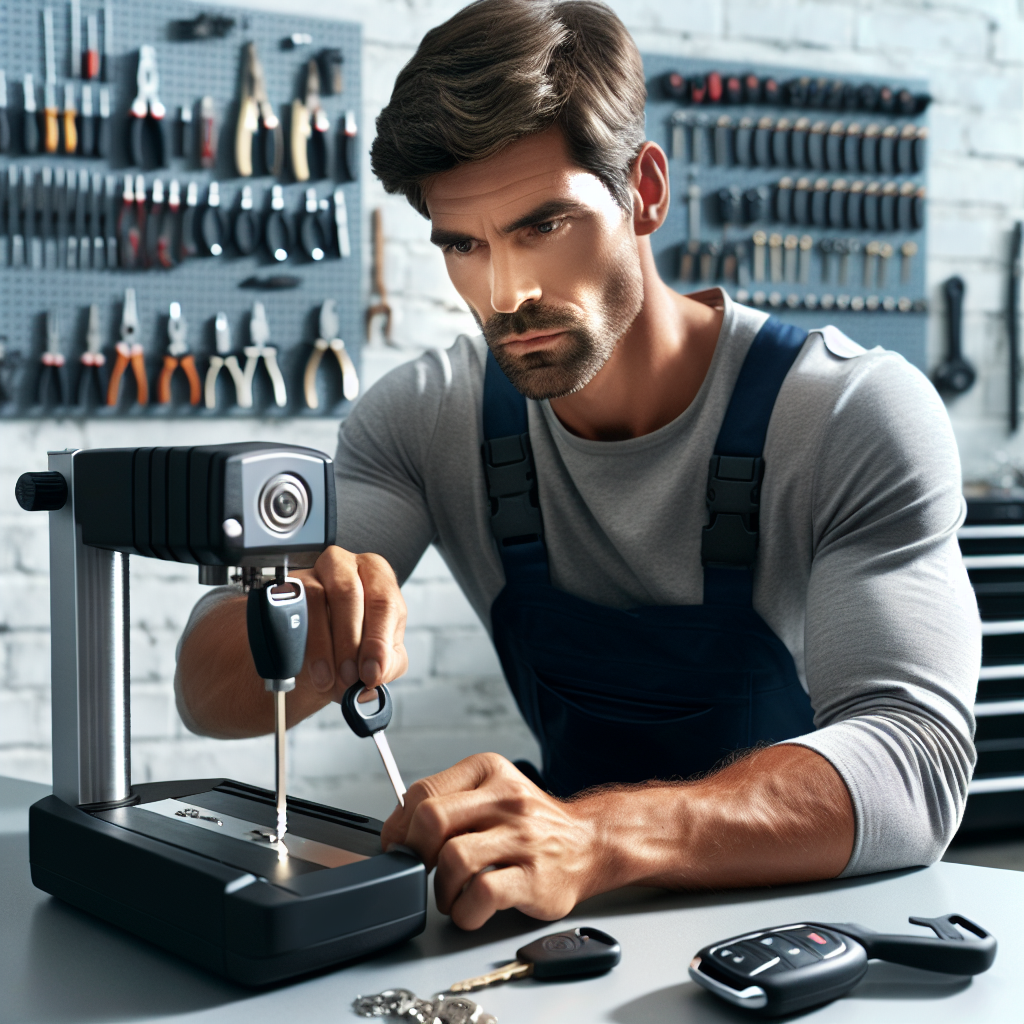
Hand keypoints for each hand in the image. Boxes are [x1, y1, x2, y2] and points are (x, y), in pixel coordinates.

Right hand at [295, 545, 408, 701]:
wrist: (314, 660)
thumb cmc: (354, 648)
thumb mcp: (381, 658)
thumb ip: (387, 663)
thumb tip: (375, 671)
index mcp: (378, 576)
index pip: (383, 601)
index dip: (377, 640)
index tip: (371, 672)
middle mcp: (346, 567)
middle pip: (349, 593)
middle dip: (349, 642)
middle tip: (348, 677)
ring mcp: (312, 573)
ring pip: (316, 596)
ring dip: (323, 644)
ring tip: (327, 678)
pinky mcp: (284, 587)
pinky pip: (288, 607)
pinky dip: (297, 640)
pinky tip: (304, 665)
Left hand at [380, 753, 601, 929]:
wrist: (589, 843)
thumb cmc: (531, 823)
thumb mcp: (492, 792)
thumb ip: (450, 802)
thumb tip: (398, 830)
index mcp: (489, 771)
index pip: (423, 792)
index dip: (399, 826)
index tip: (398, 846)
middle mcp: (506, 798)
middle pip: (432, 820)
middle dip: (416, 853)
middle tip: (423, 869)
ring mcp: (522, 837)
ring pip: (453, 858)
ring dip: (441, 887)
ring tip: (451, 893)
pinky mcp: (533, 876)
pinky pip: (481, 893)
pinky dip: (465, 910)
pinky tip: (470, 908)